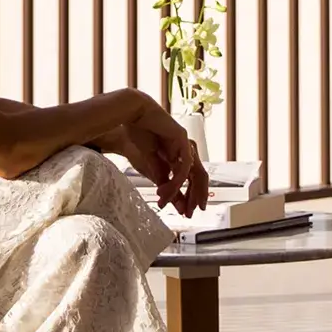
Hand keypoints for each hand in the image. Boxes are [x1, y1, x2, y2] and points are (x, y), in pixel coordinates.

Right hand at [103, 91, 208, 215]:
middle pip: (200, 178)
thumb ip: (164, 183)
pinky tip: (167, 190)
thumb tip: (170, 203)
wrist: (131, 118)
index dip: (191, 197)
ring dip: (187, 193)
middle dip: (197, 197)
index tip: (187, 213)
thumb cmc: (140, 139)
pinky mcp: (182, 138)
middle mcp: (187, 151)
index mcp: (181, 157)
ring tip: (179, 206)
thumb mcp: (153, 168)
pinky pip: (184, 165)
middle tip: (191, 213)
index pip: (193, 181)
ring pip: (196, 174)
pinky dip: (177, 181)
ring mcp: (187, 144)